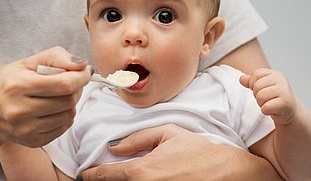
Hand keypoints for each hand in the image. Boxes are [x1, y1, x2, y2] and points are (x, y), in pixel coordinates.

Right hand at [0, 46, 91, 146]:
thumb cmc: (8, 82)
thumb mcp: (28, 62)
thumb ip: (56, 57)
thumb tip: (82, 65)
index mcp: (18, 86)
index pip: (64, 84)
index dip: (81, 77)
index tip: (85, 71)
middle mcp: (19, 110)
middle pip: (69, 100)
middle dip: (77, 88)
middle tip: (71, 82)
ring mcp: (25, 129)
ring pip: (69, 114)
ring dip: (71, 103)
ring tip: (59, 95)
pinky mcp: (32, 141)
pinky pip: (63, 127)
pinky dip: (65, 116)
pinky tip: (53, 109)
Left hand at [81, 124, 281, 180]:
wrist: (225, 171)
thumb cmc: (196, 149)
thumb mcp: (167, 133)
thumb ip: (138, 139)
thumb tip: (114, 146)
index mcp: (142, 170)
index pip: (108, 175)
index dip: (93, 175)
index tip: (84, 175)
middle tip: (98, 177)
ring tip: (116, 177)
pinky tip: (136, 178)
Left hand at [239, 68, 297, 124]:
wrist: (289, 110)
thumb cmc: (273, 97)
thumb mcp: (262, 86)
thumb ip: (250, 81)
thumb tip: (241, 78)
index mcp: (275, 73)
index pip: (255, 74)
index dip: (254, 84)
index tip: (262, 90)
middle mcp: (281, 80)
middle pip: (256, 86)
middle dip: (257, 95)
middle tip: (267, 99)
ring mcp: (284, 91)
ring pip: (260, 97)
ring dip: (261, 104)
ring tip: (270, 104)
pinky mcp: (285, 103)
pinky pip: (265, 107)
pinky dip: (266, 111)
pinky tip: (273, 110)